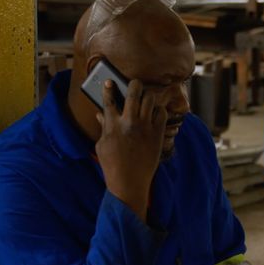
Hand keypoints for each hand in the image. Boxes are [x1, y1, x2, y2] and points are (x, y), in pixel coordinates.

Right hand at [95, 79, 165, 219]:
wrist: (129, 182)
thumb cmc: (112, 165)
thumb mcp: (102, 145)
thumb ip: (104, 127)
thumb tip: (102, 113)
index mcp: (112, 125)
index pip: (109, 100)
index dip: (108, 88)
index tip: (109, 82)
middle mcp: (129, 122)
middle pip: (134, 92)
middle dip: (134, 84)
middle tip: (134, 84)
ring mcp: (145, 127)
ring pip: (150, 99)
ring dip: (147, 96)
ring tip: (145, 98)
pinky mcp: (157, 134)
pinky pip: (161, 113)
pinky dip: (158, 110)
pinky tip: (154, 113)